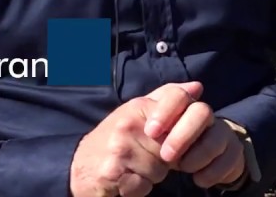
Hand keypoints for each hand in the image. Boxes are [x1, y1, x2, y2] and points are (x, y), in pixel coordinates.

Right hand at [69, 81, 203, 196]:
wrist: (78, 165)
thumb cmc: (116, 139)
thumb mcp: (139, 113)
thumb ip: (168, 98)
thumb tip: (197, 88)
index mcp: (139, 106)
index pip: (180, 101)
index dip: (183, 126)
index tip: (167, 138)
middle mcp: (129, 124)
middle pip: (174, 147)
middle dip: (165, 158)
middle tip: (144, 156)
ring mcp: (120, 148)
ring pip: (160, 170)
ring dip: (150, 175)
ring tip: (133, 167)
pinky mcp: (112, 173)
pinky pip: (144, 186)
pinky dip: (137, 189)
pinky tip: (125, 180)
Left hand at [146, 102, 245, 188]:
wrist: (194, 158)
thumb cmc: (165, 141)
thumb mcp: (150, 128)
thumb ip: (147, 110)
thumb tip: (159, 98)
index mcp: (181, 104)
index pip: (177, 94)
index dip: (165, 111)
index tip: (151, 131)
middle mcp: (203, 114)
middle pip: (201, 111)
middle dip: (183, 136)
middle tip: (166, 156)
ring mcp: (221, 131)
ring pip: (217, 137)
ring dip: (197, 157)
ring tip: (183, 168)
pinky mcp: (233, 150)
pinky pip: (229, 158)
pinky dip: (211, 172)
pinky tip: (198, 178)